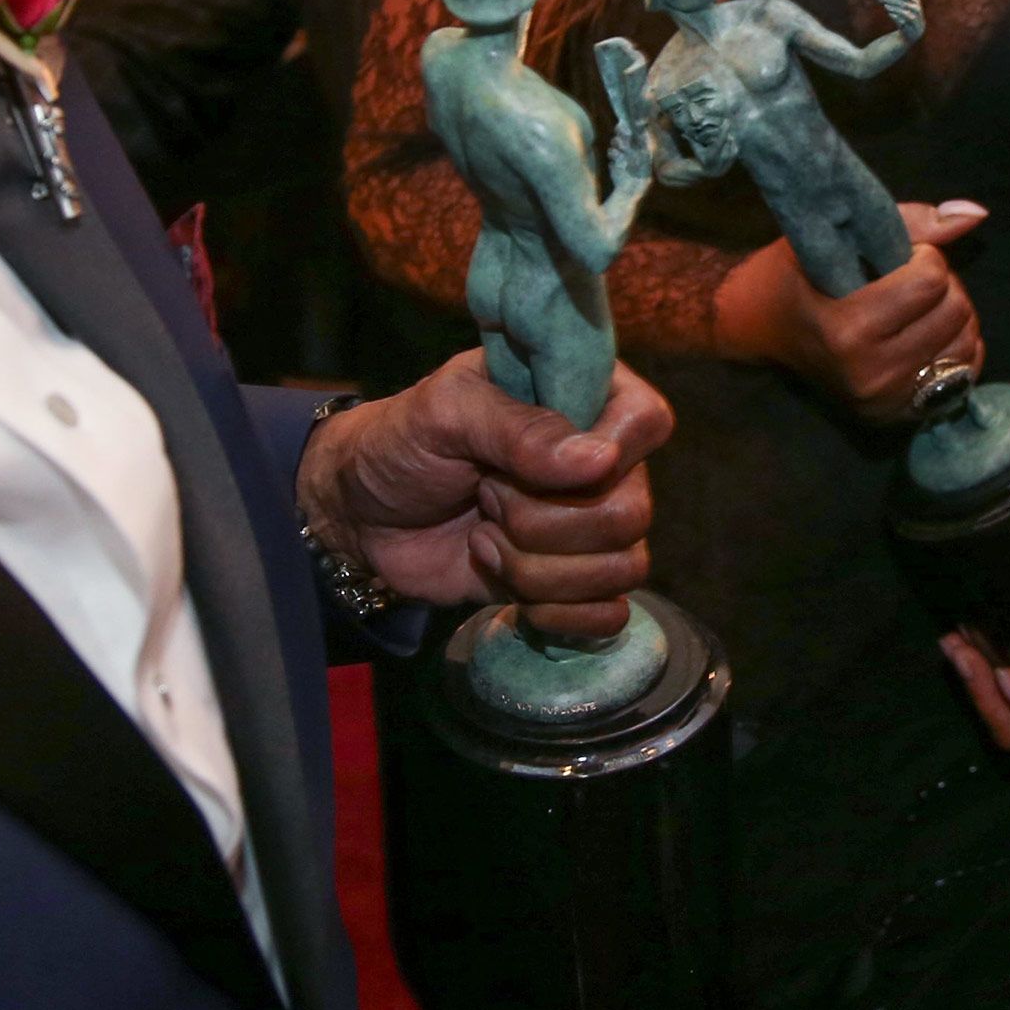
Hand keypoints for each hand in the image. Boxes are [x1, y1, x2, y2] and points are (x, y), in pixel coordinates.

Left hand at [295, 351, 670, 635]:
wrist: (362, 516)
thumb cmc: (402, 443)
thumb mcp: (444, 413)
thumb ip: (517, 429)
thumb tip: (600, 462)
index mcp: (583, 396)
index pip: (647, 421)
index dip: (604, 454)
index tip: (534, 463)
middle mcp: (603, 460)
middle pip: (630, 511)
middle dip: (541, 521)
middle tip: (485, 496)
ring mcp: (590, 524)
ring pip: (621, 567)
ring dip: (537, 567)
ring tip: (485, 537)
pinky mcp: (573, 583)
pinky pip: (609, 614)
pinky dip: (558, 614)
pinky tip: (512, 592)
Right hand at [713, 200, 985, 421]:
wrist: (760, 328)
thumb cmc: (796, 273)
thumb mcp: (840, 235)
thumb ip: (913, 222)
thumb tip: (976, 214)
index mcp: (847, 330)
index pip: (931, 279)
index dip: (921, 256)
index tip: (896, 257)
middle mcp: (868, 374)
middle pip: (955, 310)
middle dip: (940, 283)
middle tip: (907, 280)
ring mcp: (885, 401)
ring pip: (966, 341)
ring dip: (951, 313)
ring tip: (916, 306)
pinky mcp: (898, 415)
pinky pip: (964, 374)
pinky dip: (955, 345)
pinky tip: (925, 333)